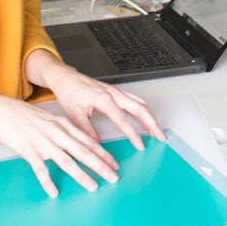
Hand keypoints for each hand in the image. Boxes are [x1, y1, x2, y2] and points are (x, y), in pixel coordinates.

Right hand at [0, 90, 129, 197]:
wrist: (0, 110)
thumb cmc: (24, 116)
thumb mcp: (49, 120)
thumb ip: (63, 131)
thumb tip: (78, 142)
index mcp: (62, 125)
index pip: (87, 141)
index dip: (103, 154)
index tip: (114, 164)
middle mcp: (55, 133)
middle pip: (82, 152)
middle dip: (100, 166)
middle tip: (113, 177)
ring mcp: (42, 142)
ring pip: (66, 161)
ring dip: (81, 175)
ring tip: (93, 186)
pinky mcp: (28, 150)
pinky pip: (39, 169)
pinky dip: (47, 181)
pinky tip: (53, 191)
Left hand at [24, 50, 165, 151]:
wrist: (66, 78)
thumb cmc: (70, 92)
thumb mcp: (75, 115)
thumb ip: (87, 131)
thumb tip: (97, 146)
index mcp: (103, 99)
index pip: (123, 120)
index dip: (133, 135)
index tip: (140, 145)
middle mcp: (113, 93)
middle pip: (140, 109)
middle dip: (152, 124)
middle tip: (160, 137)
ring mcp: (117, 91)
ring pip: (140, 103)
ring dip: (150, 117)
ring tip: (156, 131)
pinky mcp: (117, 91)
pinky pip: (135, 100)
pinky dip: (144, 110)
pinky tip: (145, 119)